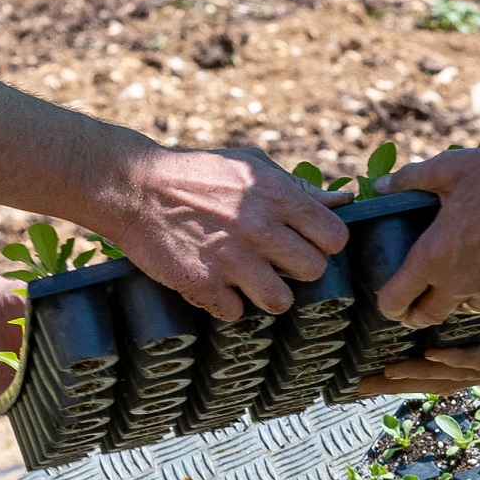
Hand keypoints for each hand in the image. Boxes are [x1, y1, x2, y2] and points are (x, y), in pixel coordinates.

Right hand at [93, 146, 347, 320]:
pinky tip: (213, 283)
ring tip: (249, 280)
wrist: (135, 187)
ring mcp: (232, 259)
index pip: (335, 237)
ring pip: (280, 301)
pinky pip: (235, 313)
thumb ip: (297, 187)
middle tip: (274, 262)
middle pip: (313, 271)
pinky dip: (224, 303)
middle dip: (296, 270)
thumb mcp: (250, 166)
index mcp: (277, 194)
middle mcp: (260, 227)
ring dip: (267, 295)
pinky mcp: (203, 283)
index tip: (305, 242)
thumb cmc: (198, 174)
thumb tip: (343, 201)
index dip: (323, 244)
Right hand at [341, 257, 479, 397]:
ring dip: (419, 375)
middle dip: (396, 384)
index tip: (363, 372)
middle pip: (437, 382)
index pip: (434, 369)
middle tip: (357, 385)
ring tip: (386, 372)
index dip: (399, 373)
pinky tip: (432, 355)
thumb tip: (428, 272)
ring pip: (457, 376)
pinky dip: (458, 359)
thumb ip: (464, 293)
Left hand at [376, 141, 479, 330]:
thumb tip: (383, 186)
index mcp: (435, 256)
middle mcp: (460, 283)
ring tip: (455, 277)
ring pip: (461, 311)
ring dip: (452, 301)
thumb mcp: (449, 168)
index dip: (387, 304)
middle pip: (425, 319)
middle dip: (414, 314)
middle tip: (414, 300)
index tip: (390, 297)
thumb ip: (410, 180)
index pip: (394, 302)